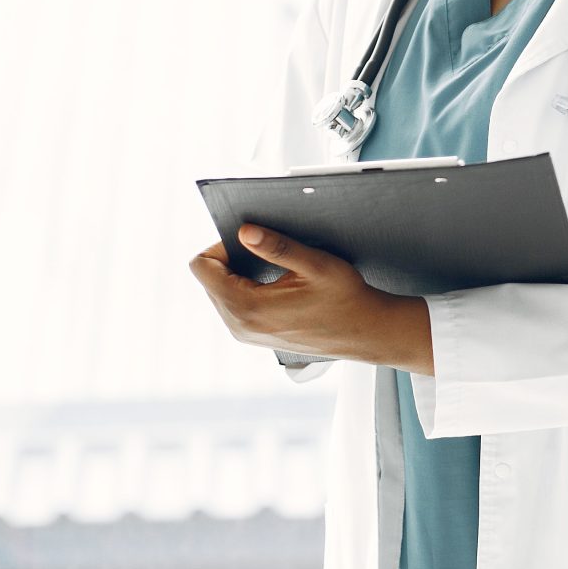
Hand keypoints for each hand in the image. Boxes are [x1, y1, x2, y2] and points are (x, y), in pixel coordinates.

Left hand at [187, 224, 432, 372]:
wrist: (364, 332)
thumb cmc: (346, 300)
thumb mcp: (316, 265)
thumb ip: (277, 246)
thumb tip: (245, 232)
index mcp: (248, 308)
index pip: (203, 268)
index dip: (221, 246)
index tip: (249, 241)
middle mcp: (240, 325)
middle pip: (209, 280)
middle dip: (231, 260)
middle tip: (266, 252)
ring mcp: (246, 334)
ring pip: (220, 292)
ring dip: (239, 275)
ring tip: (274, 270)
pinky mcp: (254, 336)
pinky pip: (233, 306)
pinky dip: (246, 290)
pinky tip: (276, 285)